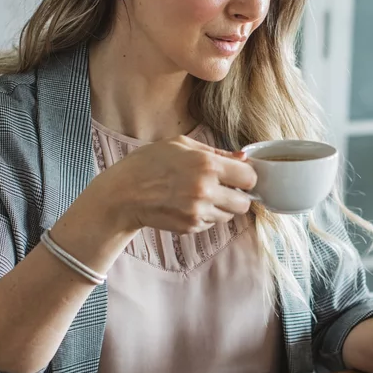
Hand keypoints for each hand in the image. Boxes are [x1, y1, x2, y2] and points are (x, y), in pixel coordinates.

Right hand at [96, 134, 257, 233]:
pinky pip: (211, 224)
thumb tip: (242, 158)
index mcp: (206, 165)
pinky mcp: (190, 227)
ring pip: (229, 216)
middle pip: (245, 203)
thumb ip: (215, 152)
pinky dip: (205, 216)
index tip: (237, 176)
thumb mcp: (180, 145)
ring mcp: (198, 211)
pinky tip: (188, 205)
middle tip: (224, 189)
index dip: (245, 176)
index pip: (250, 177)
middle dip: (237, 196)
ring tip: (201, 196)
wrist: (123, 194)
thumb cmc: (148, 164)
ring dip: (221, 207)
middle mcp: (206, 190)